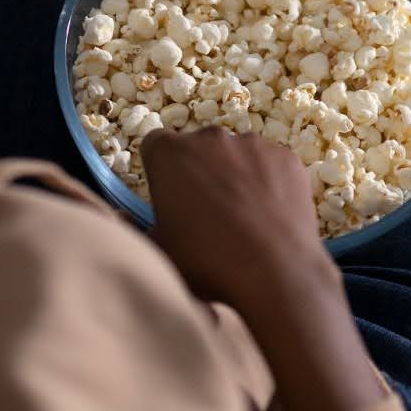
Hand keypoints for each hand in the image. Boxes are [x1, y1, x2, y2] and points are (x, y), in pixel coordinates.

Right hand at [141, 127, 382, 410]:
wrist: (276, 272)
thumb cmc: (207, 264)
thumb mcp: (159, 253)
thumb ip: (136, 228)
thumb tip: (124, 217)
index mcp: (169, 154)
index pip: (155, 146)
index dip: (160, 171)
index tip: (170, 196)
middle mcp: (210, 138)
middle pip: (197, 147)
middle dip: (198, 170)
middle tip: (208, 212)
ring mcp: (253, 144)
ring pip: (236, 154)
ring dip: (235, 175)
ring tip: (244, 217)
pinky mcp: (287, 156)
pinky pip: (270, 164)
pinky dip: (268, 181)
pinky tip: (270, 214)